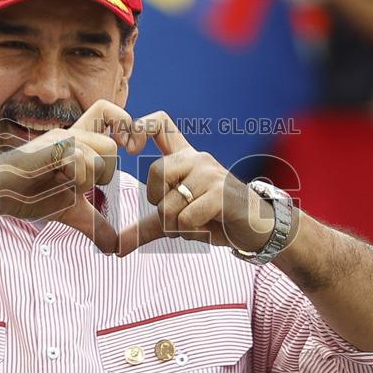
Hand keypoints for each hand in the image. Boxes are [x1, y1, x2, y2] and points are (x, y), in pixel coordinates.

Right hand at [0, 100, 146, 252]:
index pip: (111, 113)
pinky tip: (54, 180)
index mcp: (79, 143)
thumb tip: (116, 248)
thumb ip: (96, 224)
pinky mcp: (51, 147)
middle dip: (104, 175)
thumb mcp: (71, 211)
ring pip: (100, 156)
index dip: (127, 125)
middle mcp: (72, 134)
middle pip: (112, 148)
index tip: (131, 149)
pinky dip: (75, 180)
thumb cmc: (30, 196)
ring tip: (61, 182)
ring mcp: (61, 138)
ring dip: (87, 180)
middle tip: (79, 185)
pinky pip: (81, 162)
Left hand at [117, 111, 276, 255]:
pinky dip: (192, 231)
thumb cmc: (216, 219)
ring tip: (201, 222)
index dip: (138, 126)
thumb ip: (146, 228)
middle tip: (182, 214)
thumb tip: (116, 248)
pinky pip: (185, 218)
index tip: (129, 147)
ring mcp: (209, 173)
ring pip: (168, 204)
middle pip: (155, 172)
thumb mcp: (177, 220)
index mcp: (185, 158)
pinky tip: (210, 226)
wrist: (257, 229)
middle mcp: (197, 159)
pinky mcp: (220, 192)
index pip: (160, 124)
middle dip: (160, 205)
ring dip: (178, 225)